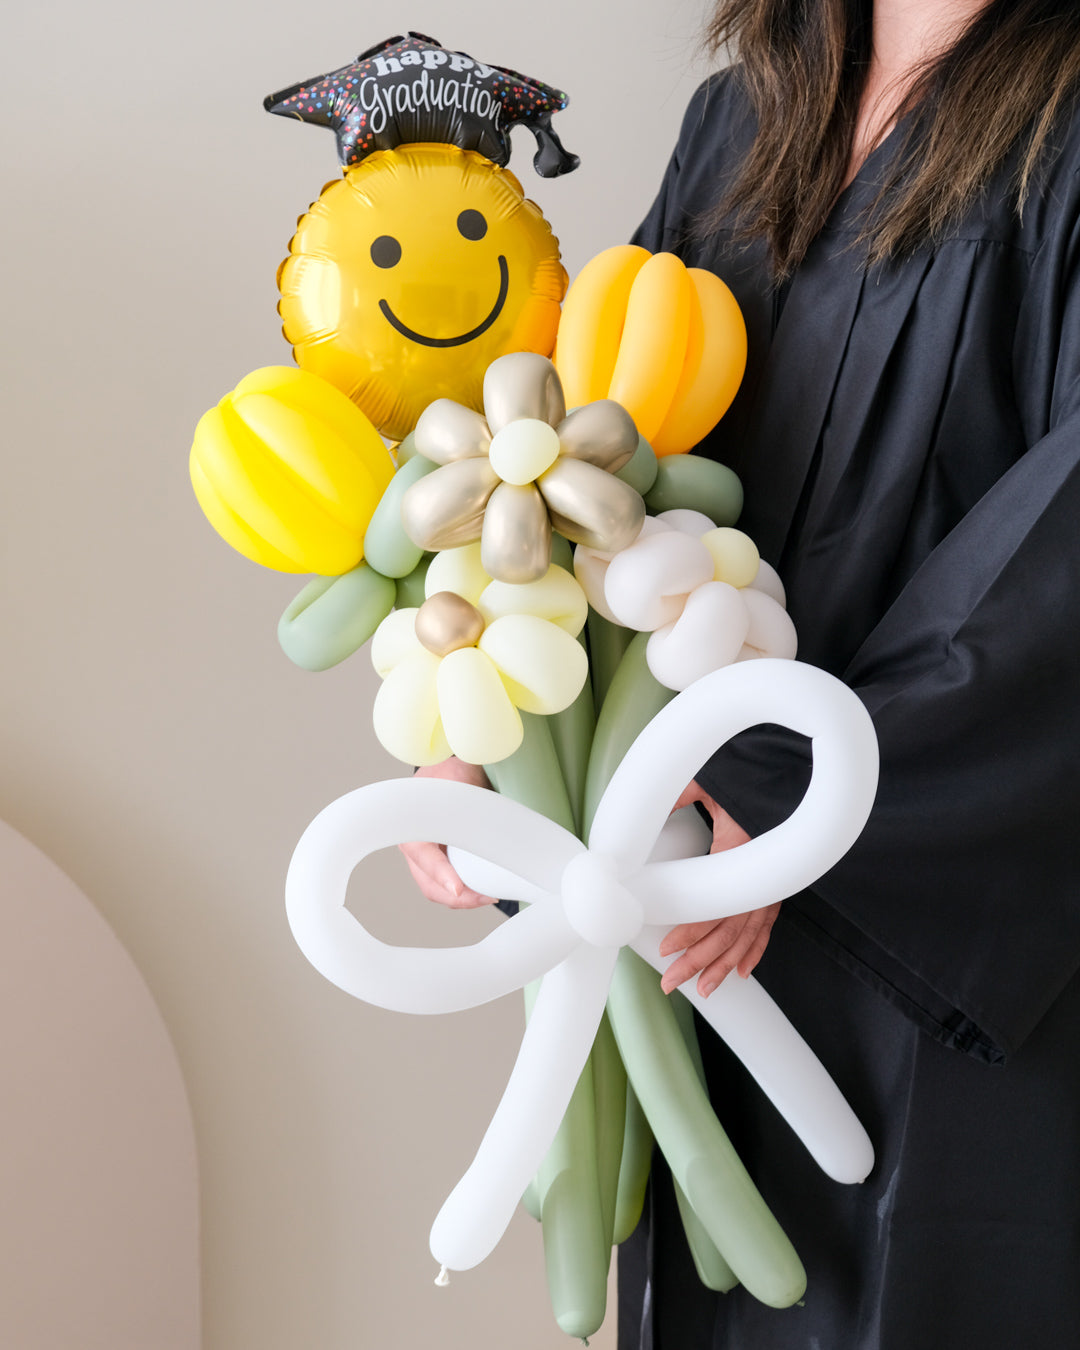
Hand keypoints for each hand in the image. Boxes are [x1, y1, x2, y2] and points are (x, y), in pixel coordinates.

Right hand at [398, 759, 496, 907]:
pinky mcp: (437, 862)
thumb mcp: (459, 778)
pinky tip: (484, 890)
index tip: (458, 889)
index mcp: (412, 826)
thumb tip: (483, 820)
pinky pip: (446, 885)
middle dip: (458, 897)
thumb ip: (467, 796)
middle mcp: (413, 845)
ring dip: (462, 899)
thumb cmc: (450, 774)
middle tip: (487, 897)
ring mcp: (423, 857)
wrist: (448, 771)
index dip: (441, 874)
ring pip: (437, 890)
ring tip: (490, 896)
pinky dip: (464, 892)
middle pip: (430, 884)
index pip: (424, 856)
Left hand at [658, 780, 779, 997]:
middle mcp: (759, 875)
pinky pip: (767, 925)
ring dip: (724, 965)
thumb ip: (674, 796)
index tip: (666, 949)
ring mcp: (771, 883)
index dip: (691, 932)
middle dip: (700, 961)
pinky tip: (741, 972)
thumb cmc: (747, 775)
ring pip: (748, 935)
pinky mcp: (777, 885)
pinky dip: (754, 950)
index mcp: (741, 851)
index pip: (715, 906)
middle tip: (672, 982)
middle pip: (729, 931)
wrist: (787, 771)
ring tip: (703, 989)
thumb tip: (636, 814)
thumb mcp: (706, 781)